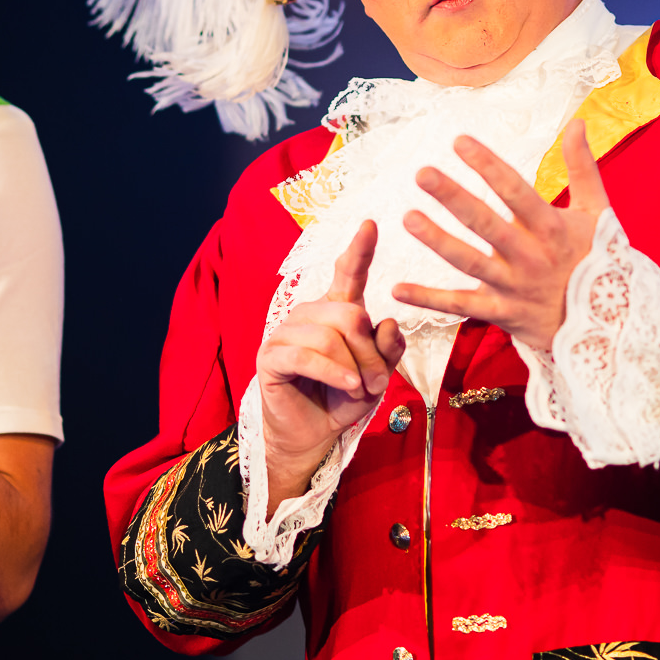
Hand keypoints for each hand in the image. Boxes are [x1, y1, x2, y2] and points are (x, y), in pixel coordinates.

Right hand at [255, 221, 404, 508]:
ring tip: (360, 389)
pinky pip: (307, 356)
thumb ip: (387, 349)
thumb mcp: (377, 374)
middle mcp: (310, 313)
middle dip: (371, 351)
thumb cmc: (343, 399)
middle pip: (350, 313)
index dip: (360, 250)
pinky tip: (347, 384)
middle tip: (378, 381)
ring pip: (331, 336)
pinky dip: (333, 371)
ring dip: (355, 367)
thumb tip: (388, 323)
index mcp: (336, 311)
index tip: (372, 224)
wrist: (312, 435)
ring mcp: (287, 332)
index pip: (348, 274)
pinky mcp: (271, 356)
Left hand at [393, 118, 610, 351]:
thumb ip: (582, 167)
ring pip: (470, 263)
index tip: (459, 141)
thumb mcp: (598, 212)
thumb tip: (577, 123)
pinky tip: (397, 289)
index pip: (516, 191)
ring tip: (409, 218)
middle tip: (422, 173)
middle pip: (487, 224)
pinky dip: (430, 300)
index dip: (488, 166)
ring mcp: (515, 287)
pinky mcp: (503, 314)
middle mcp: (531, 256)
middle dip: (454, 198)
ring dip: (438, 242)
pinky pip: (462, 307)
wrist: (612, 326)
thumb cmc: (599, 260)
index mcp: (552, 228)